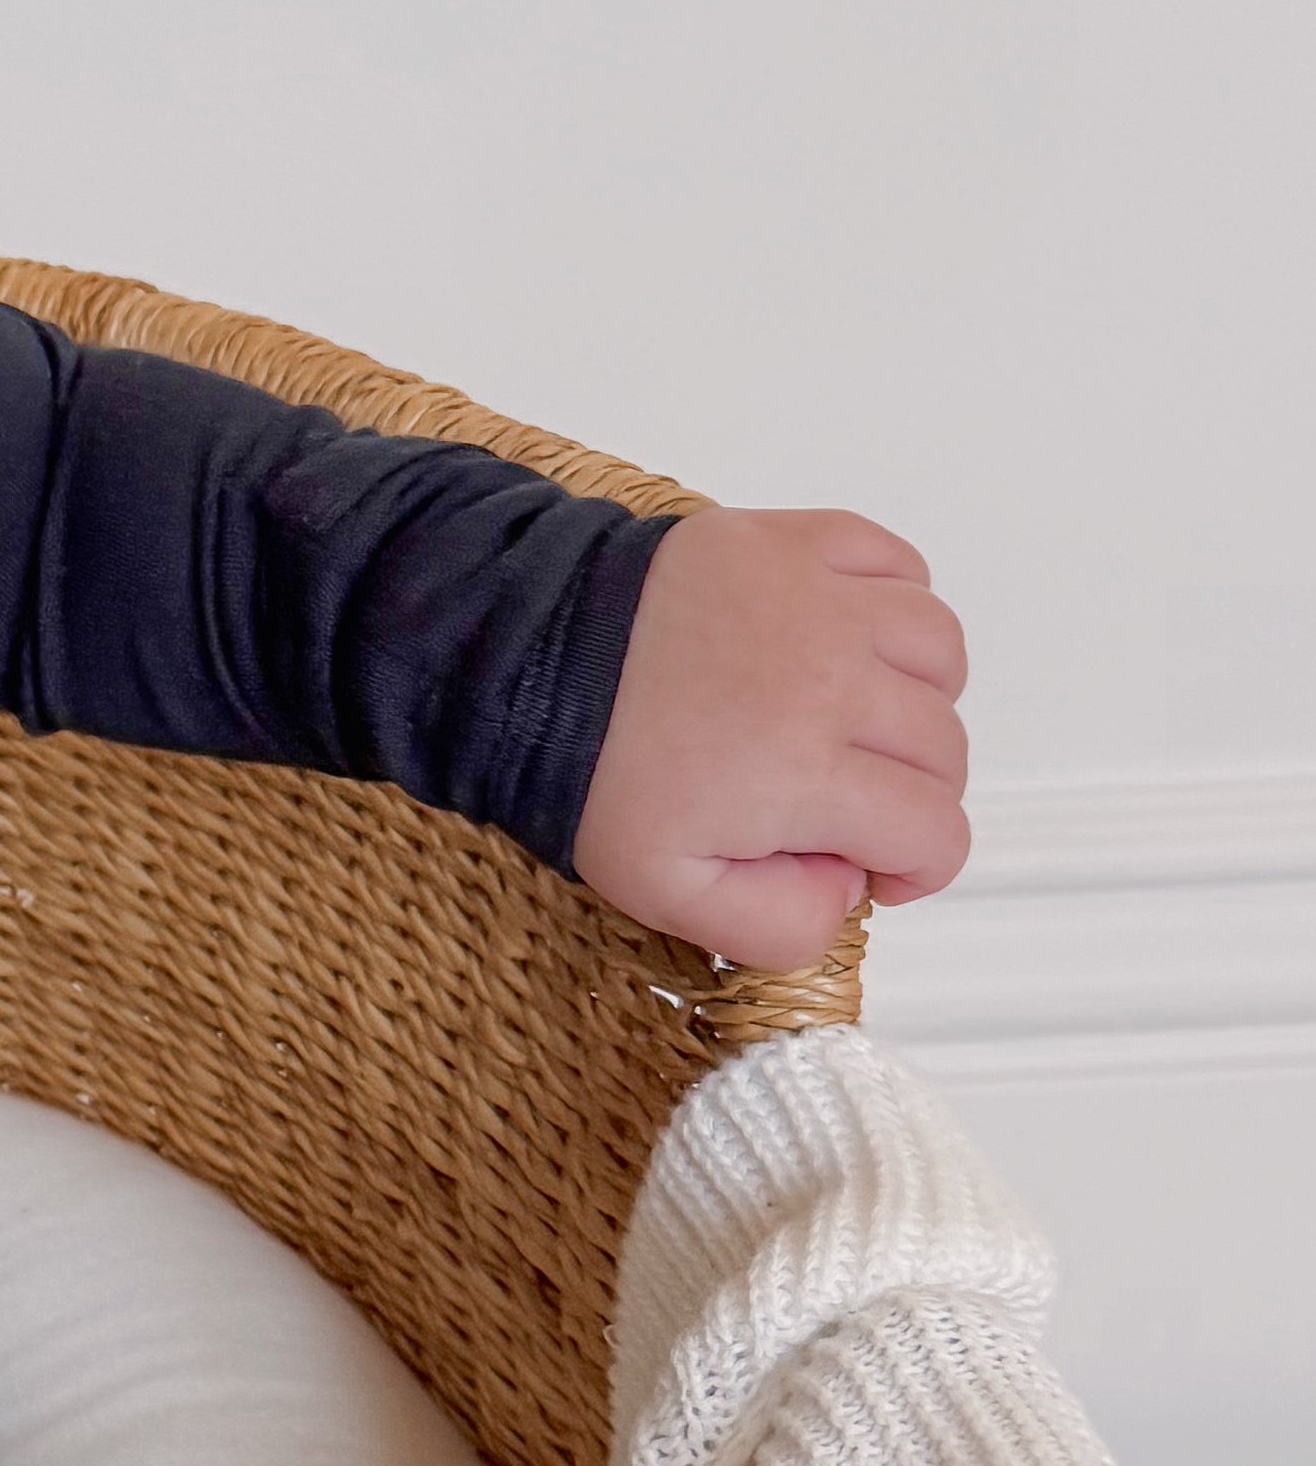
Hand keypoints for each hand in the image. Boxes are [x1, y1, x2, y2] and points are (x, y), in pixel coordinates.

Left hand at [570, 505, 969, 974]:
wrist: (522, 661)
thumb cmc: (586, 770)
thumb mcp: (667, 891)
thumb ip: (777, 923)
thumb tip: (848, 894)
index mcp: (805, 773)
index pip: (934, 832)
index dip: (918, 868)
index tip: (879, 870)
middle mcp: (833, 680)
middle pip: (943, 749)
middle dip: (913, 794)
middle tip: (851, 806)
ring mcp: (820, 601)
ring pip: (940, 652)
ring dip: (919, 698)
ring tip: (858, 723)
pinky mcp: (794, 542)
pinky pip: (898, 564)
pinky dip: (897, 603)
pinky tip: (853, 642)